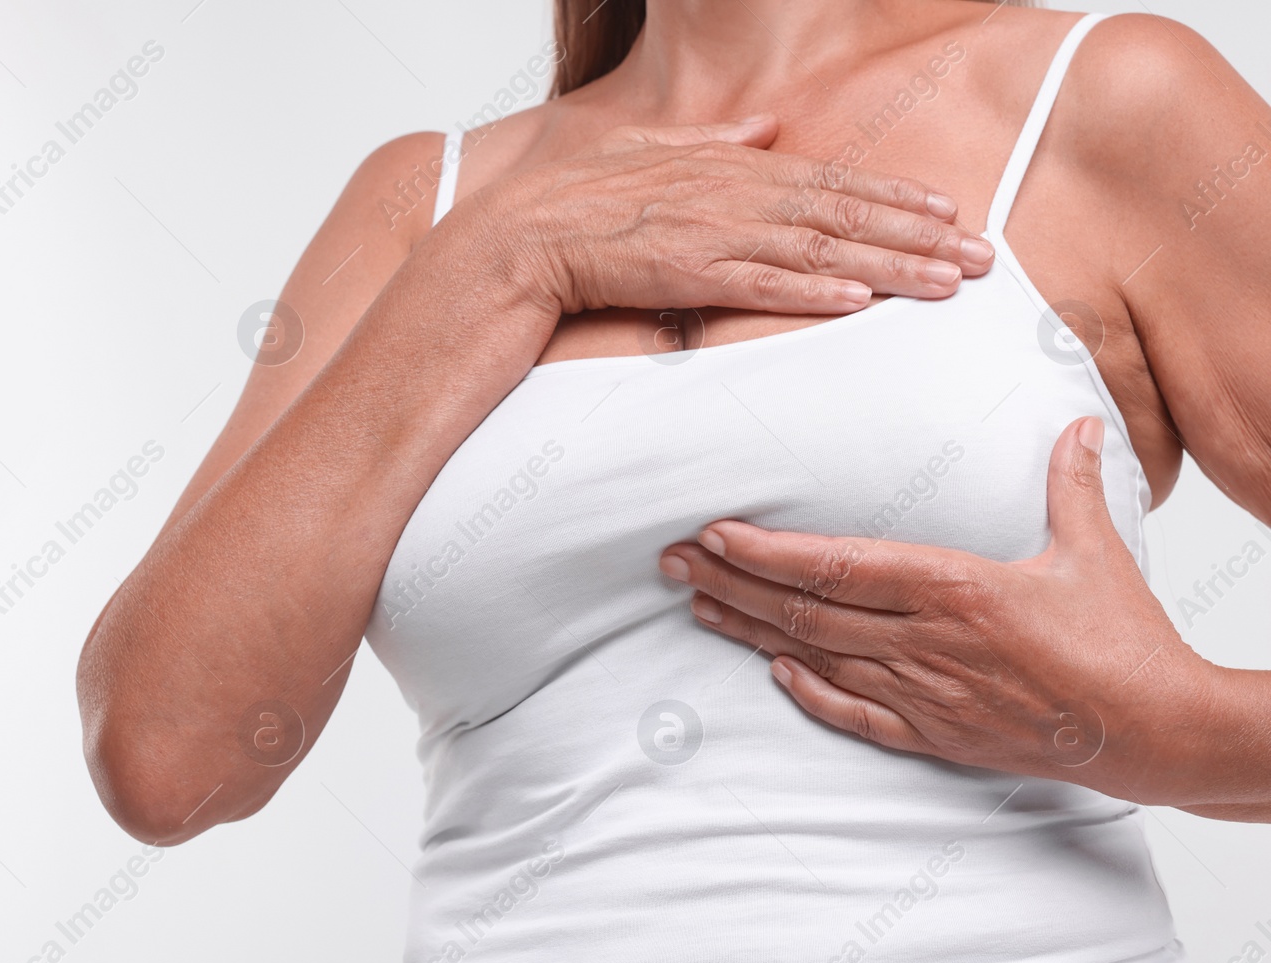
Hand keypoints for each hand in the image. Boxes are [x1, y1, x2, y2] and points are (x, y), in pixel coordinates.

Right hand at [476, 115, 994, 317]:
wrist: (517, 240)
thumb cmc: (575, 203)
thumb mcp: (650, 150)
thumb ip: (717, 141)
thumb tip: (767, 127)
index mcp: (728, 167)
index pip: (829, 180)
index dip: (893, 197)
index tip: (948, 213)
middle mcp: (731, 195)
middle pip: (842, 212)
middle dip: (917, 235)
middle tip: (981, 257)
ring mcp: (710, 234)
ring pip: (819, 247)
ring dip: (888, 266)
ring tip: (947, 283)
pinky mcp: (684, 274)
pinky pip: (760, 284)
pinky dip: (812, 290)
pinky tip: (860, 300)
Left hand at [657, 418, 1231, 807]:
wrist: (1153, 730)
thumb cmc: (1122, 638)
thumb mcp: (1093, 550)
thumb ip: (1068, 484)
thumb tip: (1074, 424)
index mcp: (955, 588)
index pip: (837, 565)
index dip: (766, 552)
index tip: (713, 534)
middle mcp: (925, 643)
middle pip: (806, 611)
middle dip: (729, 584)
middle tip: (670, 562)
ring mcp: (924, 694)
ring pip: (815, 659)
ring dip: (750, 632)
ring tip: (696, 605)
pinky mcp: (935, 736)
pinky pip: (855, 715)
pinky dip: (809, 693)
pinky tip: (772, 672)